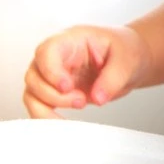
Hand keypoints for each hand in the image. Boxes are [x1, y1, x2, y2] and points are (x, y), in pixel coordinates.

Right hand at [23, 25, 148, 118]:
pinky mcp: (55, 92)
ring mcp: (53, 75)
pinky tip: (63, 124)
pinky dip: (46, 118)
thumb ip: (113, 77)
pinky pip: (39, 106)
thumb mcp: (127, 59)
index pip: (47, 51)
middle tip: (81, 100)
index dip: (51, 71)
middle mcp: (57, 57)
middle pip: (34, 75)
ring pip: (32, 93)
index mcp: (72, 40)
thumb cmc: (126, 51)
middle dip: (54, 94)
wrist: (131, 61)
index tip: (67, 87)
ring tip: (79, 107)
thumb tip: (97, 99)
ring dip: (48, 108)